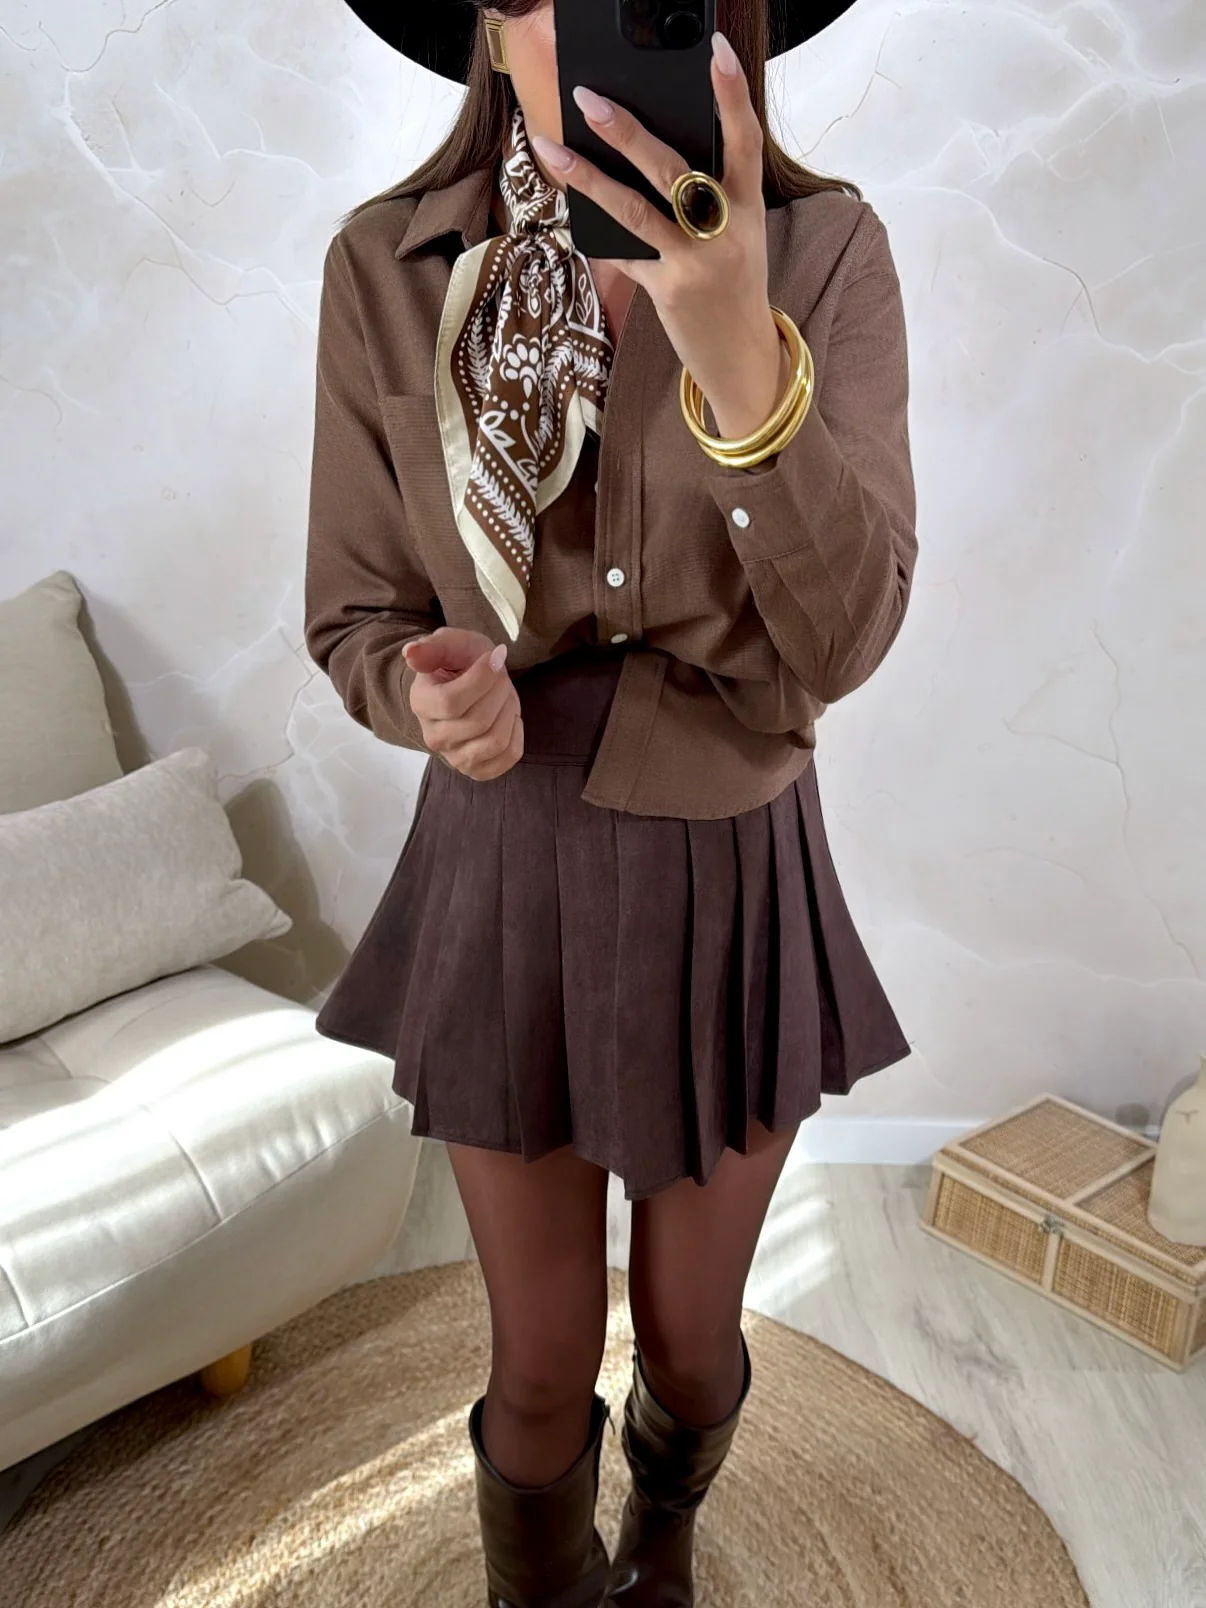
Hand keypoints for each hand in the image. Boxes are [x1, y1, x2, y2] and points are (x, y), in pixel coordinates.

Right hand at [404, 627, 523, 780]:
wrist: (469, 683)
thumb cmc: (460, 662)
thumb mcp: (450, 644)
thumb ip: (432, 647)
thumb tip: (410, 653)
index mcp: (422, 704)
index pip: (451, 702)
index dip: (481, 679)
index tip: (494, 657)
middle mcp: (433, 737)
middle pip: (479, 722)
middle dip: (499, 691)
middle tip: (500, 676)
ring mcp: (455, 757)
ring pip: (496, 741)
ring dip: (509, 710)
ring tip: (503, 695)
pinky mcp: (478, 769)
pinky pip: (510, 755)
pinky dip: (516, 731)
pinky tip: (507, 716)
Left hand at [529, 31, 789, 439]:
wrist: (742, 359)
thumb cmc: (733, 286)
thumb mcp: (736, 236)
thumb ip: (707, 197)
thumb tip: (644, 154)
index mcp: (749, 209)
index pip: (745, 141)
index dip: (732, 94)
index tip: (715, 50)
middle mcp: (724, 233)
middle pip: (673, 170)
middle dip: (629, 132)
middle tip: (590, 99)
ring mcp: (694, 264)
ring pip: (635, 211)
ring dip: (588, 178)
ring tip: (552, 149)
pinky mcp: (667, 292)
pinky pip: (623, 254)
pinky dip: (595, 235)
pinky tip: (567, 213)